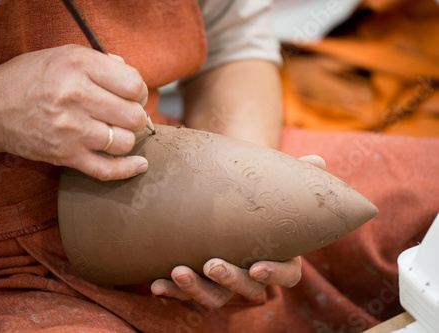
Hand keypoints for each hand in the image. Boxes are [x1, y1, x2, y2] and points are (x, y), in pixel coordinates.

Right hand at [0, 44, 148, 179]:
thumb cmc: (31, 78)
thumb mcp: (63, 54)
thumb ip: (101, 62)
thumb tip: (131, 78)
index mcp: (78, 66)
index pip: (133, 84)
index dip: (139, 91)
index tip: (133, 94)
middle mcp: (75, 97)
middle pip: (133, 116)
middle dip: (136, 115)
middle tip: (125, 113)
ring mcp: (71, 130)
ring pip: (125, 142)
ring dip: (127, 138)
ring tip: (116, 131)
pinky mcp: (66, 156)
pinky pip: (107, 170)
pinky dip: (128, 170)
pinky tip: (140, 165)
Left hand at [151, 155, 325, 308]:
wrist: (225, 201)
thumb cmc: (255, 197)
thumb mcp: (272, 185)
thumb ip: (296, 177)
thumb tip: (318, 162)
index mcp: (278, 255)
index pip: (287, 275)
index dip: (275, 274)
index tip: (258, 266)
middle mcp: (251, 273)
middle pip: (248, 288)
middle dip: (230, 280)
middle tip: (212, 265)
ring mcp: (224, 280)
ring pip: (216, 297)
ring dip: (197, 289)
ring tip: (178, 272)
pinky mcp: (199, 280)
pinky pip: (187, 294)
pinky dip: (173, 291)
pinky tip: (155, 284)